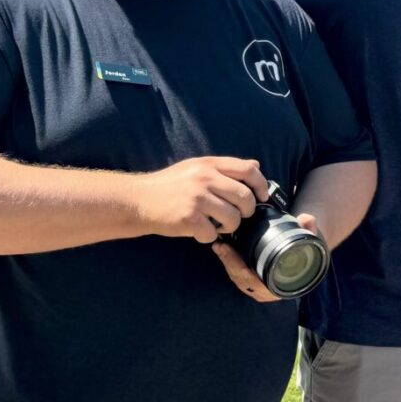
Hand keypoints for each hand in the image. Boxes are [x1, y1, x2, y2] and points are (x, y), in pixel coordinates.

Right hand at [130, 157, 267, 242]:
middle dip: (246, 212)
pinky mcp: (188, 218)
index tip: (262, 197)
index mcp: (209, 164)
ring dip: (228, 227)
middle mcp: (205, 178)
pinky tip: (198, 231)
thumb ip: (225, 168)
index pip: (248, 170)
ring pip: (233, 218)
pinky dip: (208, 237)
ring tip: (216, 225)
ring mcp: (197, 198)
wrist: (137, 200)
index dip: (261, 185)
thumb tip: (255, 164)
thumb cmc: (168, 186)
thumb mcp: (196, 167)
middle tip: (236, 217)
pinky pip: (213, 234)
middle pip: (245, 198)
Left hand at [213, 212, 320, 302]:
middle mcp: (270, 292)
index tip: (229, 251)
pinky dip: (230, 264)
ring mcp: (261, 290)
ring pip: (238, 279)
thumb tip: (307, 220)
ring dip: (227, 263)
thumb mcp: (313, 238)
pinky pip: (238, 277)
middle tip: (220, 246)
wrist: (310, 253)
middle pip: (243, 281)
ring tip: (219, 246)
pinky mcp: (255, 284)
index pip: (255, 282)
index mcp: (283, 287)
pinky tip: (223, 251)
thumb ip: (311, 227)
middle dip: (229, 263)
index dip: (240, 268)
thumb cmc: (310, 248)